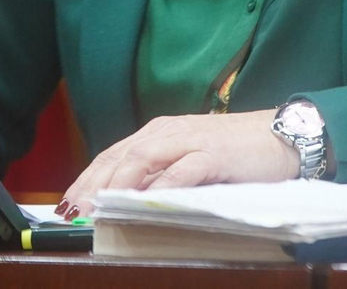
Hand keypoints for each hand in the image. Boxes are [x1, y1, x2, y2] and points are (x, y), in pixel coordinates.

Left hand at [61, 109, 299, 216]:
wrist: (280, 135)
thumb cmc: (233, 152)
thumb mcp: (187, 161)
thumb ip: (159, 175)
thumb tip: (123, 202)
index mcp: (158, 133)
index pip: (111, 155)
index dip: (86, 179)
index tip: (66, 206)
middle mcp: (168, 132)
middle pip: (119, 157)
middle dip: (92, 185)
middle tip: (74, 213)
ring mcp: (190, 140)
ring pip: (142, 158)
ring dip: (116, 185)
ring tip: (99, 208)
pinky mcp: (214, 154)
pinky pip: (181, 170)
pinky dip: (160, 186)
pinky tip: (144, 202)